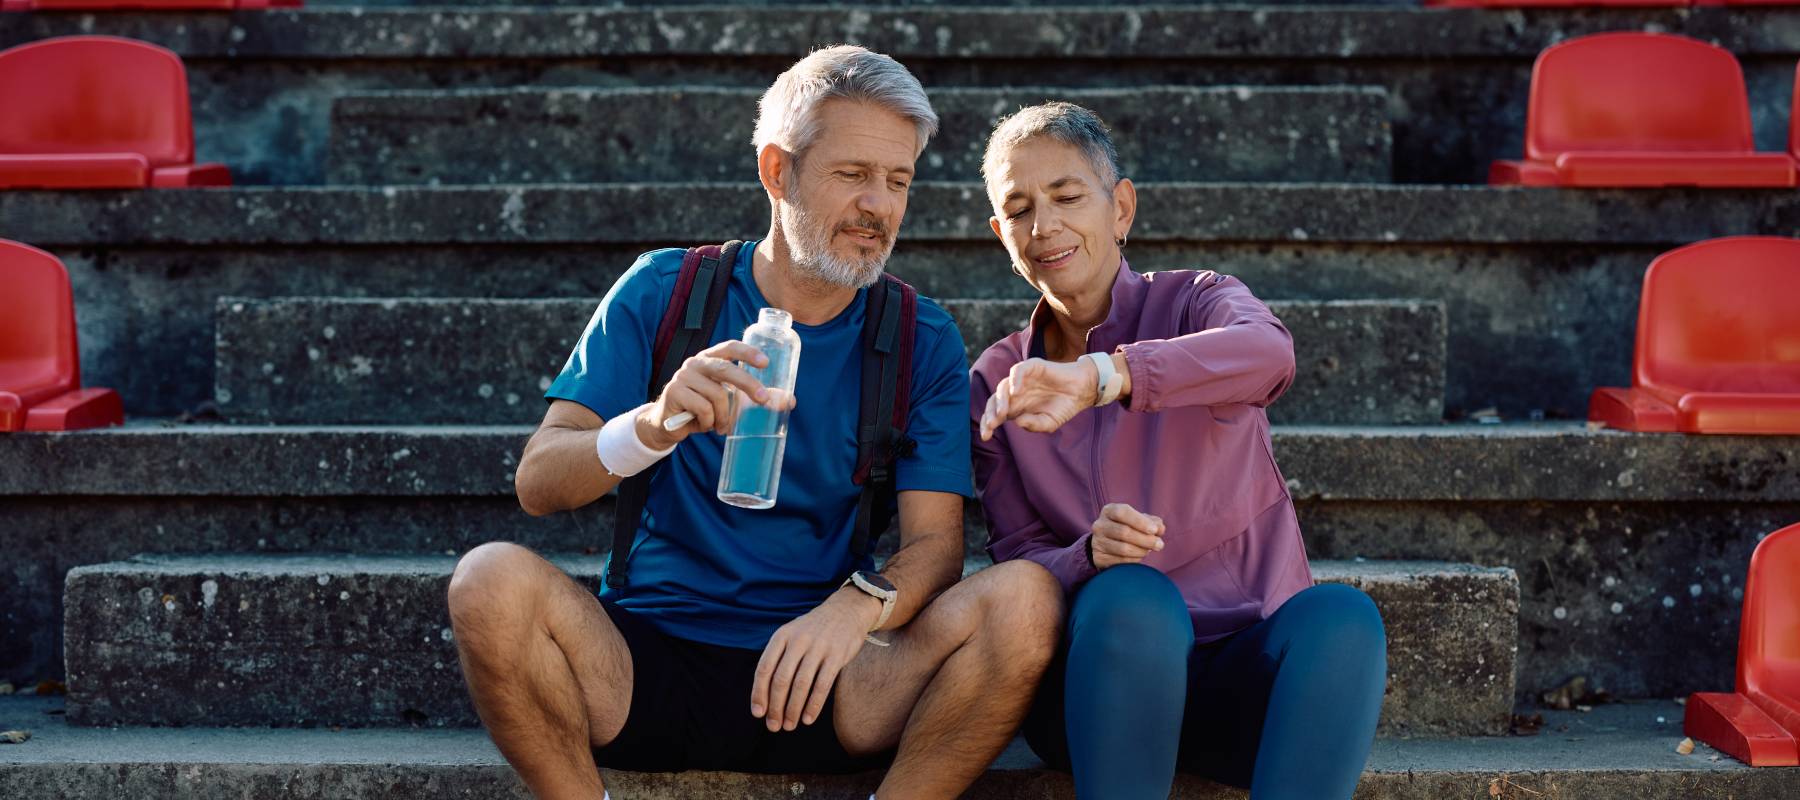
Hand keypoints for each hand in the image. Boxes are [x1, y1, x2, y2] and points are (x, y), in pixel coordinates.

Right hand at [639, 340, 795, 448]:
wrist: (667, 425)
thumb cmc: (703, 408)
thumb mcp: (730, 400)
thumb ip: (754, 396)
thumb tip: (790, 401)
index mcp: (710, 358)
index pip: (729, 347)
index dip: (747, 353)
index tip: (766, 362)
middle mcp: (695, 363)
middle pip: (726, 369)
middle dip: (748, 384)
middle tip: (763, 400)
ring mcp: (683, 377)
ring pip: (717, 395)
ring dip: (725, 416)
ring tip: (723, 426)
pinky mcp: (674, 393)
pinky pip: (703, 409)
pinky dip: (709, 421)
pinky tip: (705, 425)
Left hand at [750, 587, 880, 731]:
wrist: (846, 610)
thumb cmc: (813, 630)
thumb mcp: (791, 634)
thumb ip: (778, 658)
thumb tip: (764, 695)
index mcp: (781, 636)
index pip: (764, 668)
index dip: (759, 693)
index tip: (758, 713)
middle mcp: (798, 640)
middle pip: (781, 680)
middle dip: (775, 707)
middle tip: (774, 726)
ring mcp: (818, 647)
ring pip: (801, 685)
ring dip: (793, 709)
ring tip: (790, 725)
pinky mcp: (836, 655)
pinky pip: (822, 685)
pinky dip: (814, 705)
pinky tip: (808, 718)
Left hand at [978, 357, 1097, 440]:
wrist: (1082, 391)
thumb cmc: (1063, 407)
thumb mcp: (1048, 423)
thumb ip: (1033, 425)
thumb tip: (1017, 422)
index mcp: (1016, 407)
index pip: (995, 414)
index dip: (988, 424)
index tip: (986, 436)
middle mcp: (1016, 393)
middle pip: (994, 400)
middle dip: (990, 414)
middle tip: (991, 425)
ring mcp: (1023, 380)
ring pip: (1003, 386)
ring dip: (1000, 400)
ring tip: (1002, 413)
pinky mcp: (1032, 367)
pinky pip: (1018, 370)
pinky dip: (1014, 379)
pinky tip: (1016, 392)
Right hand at [1089, 503, 1164, 569]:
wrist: (1107, 544)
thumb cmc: (1128, 527)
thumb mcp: (1139, 520)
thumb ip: (1152, 522)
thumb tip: (1160, 528)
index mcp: (1109, 511)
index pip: (1123, 513)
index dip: (1140, 521)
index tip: (1154, 530)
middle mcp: (1100, 525)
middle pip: (1124, 532)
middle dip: (1146, 539)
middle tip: (1160, 545)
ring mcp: (1097, 542)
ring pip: (1123, 548)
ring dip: (1141, 551)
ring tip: (1149, 550)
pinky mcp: (1099, 557)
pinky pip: (1120, 561)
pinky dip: (1134, 560)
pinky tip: (1139, 556)